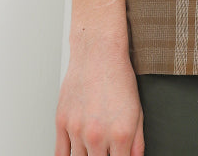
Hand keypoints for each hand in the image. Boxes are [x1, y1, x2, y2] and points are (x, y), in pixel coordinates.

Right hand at [55, 36, 143, 155]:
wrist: (98, 52)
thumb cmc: (119, 77)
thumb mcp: (137, 110)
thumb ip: (137, 142)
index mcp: (120, 134)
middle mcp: (97, 134)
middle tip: (105, 151)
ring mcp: (77, 129)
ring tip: (94, 149)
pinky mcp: (61, 122)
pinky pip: (60, 154)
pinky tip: (76, 154)